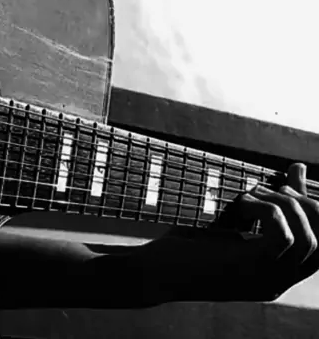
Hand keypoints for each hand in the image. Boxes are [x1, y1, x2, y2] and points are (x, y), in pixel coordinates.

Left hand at [113, 163, 318, 305]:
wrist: (154, 271)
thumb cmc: (186, 247)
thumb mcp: (228, 224)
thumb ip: (256, 208)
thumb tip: (279, 179)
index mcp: (272, 273)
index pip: (318, 247)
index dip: (313, 208)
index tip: (293, 174)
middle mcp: (276, 281)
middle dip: (306, 204)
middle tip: (276, 185)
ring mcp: (265, 278)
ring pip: (310, 240)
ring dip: (283, 204)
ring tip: (250, 194)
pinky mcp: (249, 266)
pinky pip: (283, 234)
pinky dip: (266, 209)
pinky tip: (240, 203)